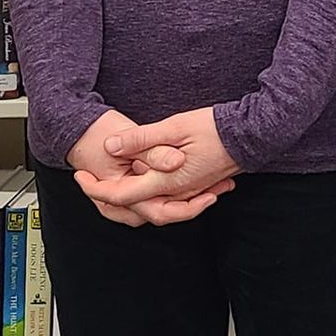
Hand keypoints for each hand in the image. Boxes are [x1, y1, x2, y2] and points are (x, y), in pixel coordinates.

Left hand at [80, 108, 241, 225]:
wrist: (253, 134)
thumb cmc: (217, 128)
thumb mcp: (174, 126)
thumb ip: (141, 138)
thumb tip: (112, 147)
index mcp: (166, 180)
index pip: (121, 195)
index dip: (95, 188)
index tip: (82, 175)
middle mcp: (177, 192)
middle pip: (135, 209)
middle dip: (110, 200)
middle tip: (93, 183)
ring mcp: (190, 191)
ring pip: (154, 207)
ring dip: (131, 199)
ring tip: (117, 182)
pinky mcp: (200, 186)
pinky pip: (171, 199)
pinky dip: (153, 194)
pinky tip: (151, 177)